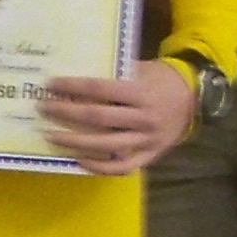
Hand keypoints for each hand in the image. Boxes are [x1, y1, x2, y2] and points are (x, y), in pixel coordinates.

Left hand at [38, 62, 196, 174]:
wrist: (194, 97)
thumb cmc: (160, 79)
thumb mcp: (140, 69)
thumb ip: (114, 76)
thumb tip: (75, 80)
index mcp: (141, 92)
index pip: (99, 89)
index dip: (73, 87)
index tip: (50, 85)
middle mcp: (144, 118)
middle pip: (97, 118)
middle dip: (66, 113)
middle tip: (43, 109)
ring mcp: (147, 140)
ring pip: (106, 145)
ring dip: (75, 141)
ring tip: (51, 136)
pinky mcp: (150, 155)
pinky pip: (122, 167)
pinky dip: (99, 167)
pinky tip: (79, 160)